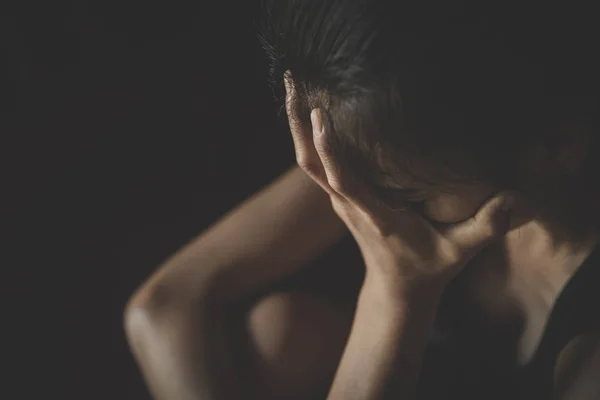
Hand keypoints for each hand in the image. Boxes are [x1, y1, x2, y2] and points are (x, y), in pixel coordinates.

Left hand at [284, 75, 514, 294]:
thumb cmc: (428, 269)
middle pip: (310, 164)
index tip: (320, 115)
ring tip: (291, 86)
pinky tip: (308, 111)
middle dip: (297, 125)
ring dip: (296, 127)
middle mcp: (348, 206)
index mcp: (373, 215)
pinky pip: (317, 166)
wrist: (397, 289)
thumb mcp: (460, 251)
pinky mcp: (341, 199)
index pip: (343, 180)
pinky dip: (308, 138)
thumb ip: (486, 227)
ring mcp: (340, 202)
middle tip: (290, 83)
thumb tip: (516, 201)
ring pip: (307, 163)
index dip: (329, 149)